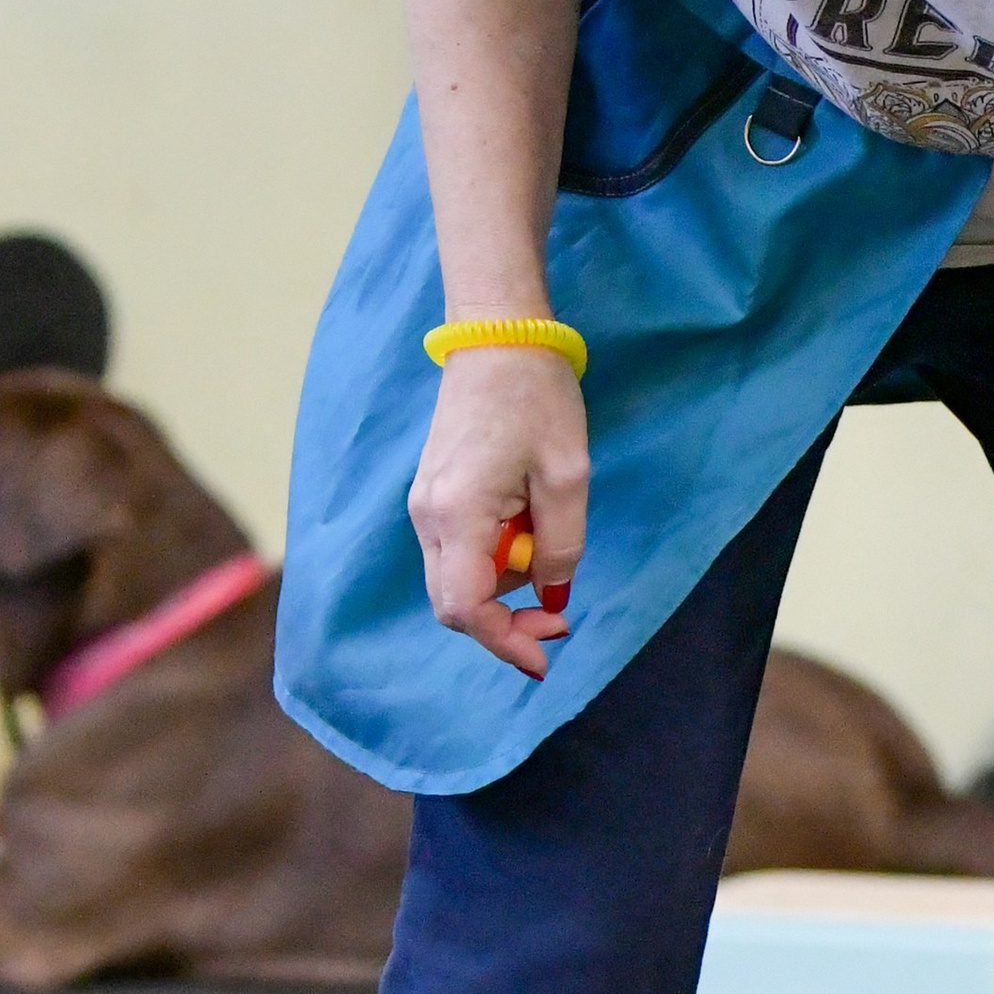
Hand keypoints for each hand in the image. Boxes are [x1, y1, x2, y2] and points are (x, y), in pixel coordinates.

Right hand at [408, 344, 587, 678]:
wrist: (498, 338)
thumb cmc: (536, 396)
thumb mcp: (568, 475)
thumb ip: (561, 543)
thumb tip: (552, 594)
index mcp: (457, 513)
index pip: (465, 608)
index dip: (504, 641)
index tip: (545, 655)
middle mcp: (427, 517)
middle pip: (455, 603)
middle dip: (507, 620)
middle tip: (560, 616)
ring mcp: (424, 506)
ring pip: (458, 578)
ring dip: (506, 582)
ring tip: (547, 531)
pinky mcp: (433, 496)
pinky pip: (460, 551)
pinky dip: (494, 558)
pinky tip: (528, 527)